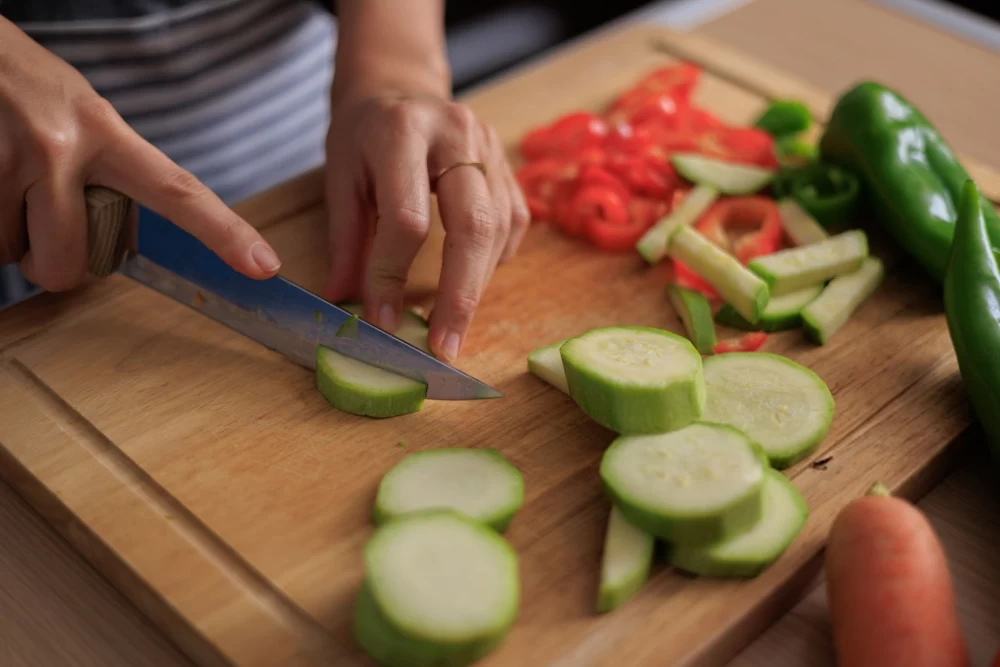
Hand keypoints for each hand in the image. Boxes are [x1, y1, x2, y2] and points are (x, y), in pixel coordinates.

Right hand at [0, 17, 280, 291]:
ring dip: (8, 238)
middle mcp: (60, 145)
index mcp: (105, 131)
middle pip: (71, 261)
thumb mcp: (82, 117)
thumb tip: (125, 243)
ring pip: (11, 254)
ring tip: (5, 186)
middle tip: (40, 224)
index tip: (264, 266)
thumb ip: (113, 172)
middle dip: (52, 263)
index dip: (224, 232)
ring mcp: (6, 159)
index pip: (177, 190)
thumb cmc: (22, 86)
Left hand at [323, 91, 529, 361]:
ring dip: (476, 285)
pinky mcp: (509, 165)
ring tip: (451, 324)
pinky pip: (512, 224)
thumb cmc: (362, 136)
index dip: (393, 275)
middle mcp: (457, 133)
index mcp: (403, 131)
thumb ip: (347, 240)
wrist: (398, 87)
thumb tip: (347, 303)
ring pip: (499, 229)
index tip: (382, 322)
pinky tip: (467, 280)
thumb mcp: (339, 178)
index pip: (407, 218)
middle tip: (445, 346)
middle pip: (473, 224)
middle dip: (459, 294)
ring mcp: (490, 147)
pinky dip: (491, 262)